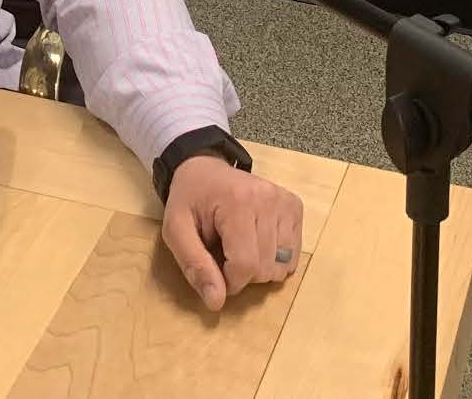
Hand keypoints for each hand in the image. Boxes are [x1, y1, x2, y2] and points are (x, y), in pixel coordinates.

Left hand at [160, 157, 304, 310]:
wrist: (204, 169)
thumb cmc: (189, 201)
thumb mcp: (176, 231)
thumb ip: (195, 266)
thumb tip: (217, 303)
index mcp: (237, 202)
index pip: (245, 265)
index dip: (229, 282)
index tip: (215, 271)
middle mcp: (268, 199)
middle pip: (265, 268)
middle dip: (243, 275)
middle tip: (225, 255)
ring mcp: (284, 201)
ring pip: (282, 265)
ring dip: (260, 268)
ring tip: (241, 247)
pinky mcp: (294, 206)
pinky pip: (294, 254)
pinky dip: (276, 259)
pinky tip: (258, 244)